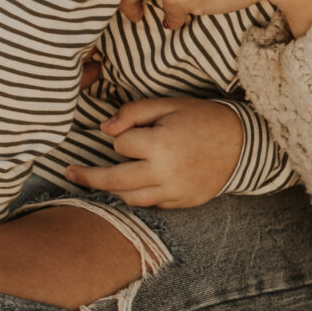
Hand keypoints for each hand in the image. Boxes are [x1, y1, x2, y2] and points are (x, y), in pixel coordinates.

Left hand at [64, 95, 245, 209]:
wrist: (242, 143)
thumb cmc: (203, 118)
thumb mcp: (168, 105)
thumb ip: (133, 112)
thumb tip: (104, 129)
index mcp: (160, 145)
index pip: (120, 144)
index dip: (122, 135)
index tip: (132, 130)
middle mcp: (164, 173)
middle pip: (113, 180)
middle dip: (88, 176)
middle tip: (69, 172)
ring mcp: (173, 192)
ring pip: (129, 197)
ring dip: (112, 189)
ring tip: (98, 179)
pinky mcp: (181, 203)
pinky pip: (150, 205)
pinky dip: (137, 196)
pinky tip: (131, 186)